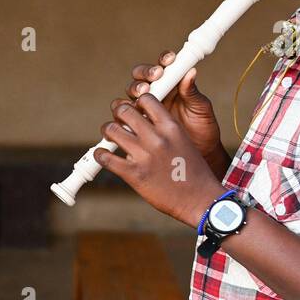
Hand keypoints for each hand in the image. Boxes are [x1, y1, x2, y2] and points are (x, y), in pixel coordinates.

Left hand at [94, 95, 223, 227]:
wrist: (199, 200)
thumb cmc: (193, 171)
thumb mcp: (183, 141)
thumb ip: (164, 129)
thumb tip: (143, 120)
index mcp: (171, 127)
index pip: (146, 99)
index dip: (136, 103)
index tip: (135, 110)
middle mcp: (156, 138)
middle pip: (124, 110)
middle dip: (118, 113)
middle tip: (118, 121)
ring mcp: (143, 156)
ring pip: (111, 130)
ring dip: (107, 131)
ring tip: (110, 137)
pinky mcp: (133, 174)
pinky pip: (105, 157)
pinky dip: (100, 155)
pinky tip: (102, 155)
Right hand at [114, 50, 223, 162]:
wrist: (198, 153)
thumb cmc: (202, 128)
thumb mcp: (201, 108)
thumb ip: (192, 92)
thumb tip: (191, 72)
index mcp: (172, 84)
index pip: (162, 66)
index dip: (162, 61)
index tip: (169, 61)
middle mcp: (156, 93)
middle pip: (140, 77)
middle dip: (144, 75)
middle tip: (153, 79)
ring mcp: (144, 108)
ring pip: (129, 94)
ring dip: (132, 92)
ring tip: (141, 97)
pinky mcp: (136, 124)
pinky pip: (123, 116)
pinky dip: (123, 113)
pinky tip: (132, 115)